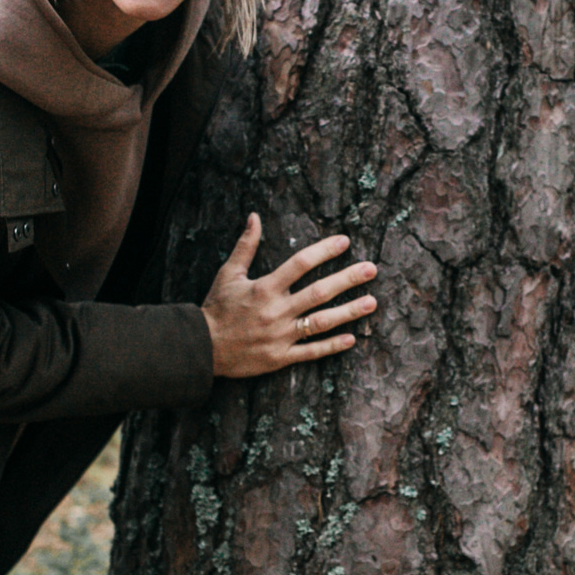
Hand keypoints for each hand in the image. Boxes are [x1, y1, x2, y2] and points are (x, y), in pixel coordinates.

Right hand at [203, 214, 378, 378]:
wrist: (203, 347)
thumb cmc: (217, 308)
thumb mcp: (229, 274)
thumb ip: (246, 246)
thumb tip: (254, 217)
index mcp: (265, 288)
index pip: (300, 264)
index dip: (323, 251)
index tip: (345, 241)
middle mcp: (276, 311)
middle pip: (318, 293)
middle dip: (347, 279)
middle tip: (371, 269)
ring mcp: (280, 336)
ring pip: (321, 322)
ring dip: (348, 312)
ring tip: (372, 302)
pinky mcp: (280, 357)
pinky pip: (311, 352)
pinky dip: (331, 347)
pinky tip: (352, 339)